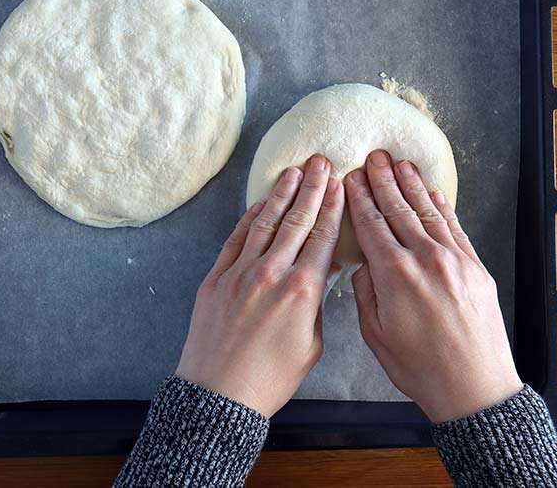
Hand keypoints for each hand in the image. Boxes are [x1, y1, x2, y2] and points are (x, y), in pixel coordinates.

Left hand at [176, 154, 344, 416]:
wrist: (219, 394)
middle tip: (321, 161)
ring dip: (281, 193)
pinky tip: (261, 202)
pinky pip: (236, 239)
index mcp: (302, 290)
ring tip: (293, 171)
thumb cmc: (271, 378)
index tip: (340, 182)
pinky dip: (250, 217)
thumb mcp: (311, 343)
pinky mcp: (216, 278)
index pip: (322, 236)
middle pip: (296, 220)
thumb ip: (319, 302)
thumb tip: (326, 269)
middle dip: (311, 187)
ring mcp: (240, 272)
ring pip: (265, 222)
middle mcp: (271, 273)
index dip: (332, 205)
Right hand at [344, 150, 521, 422]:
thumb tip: (363, 263)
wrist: (473, 386)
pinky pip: (455, 228)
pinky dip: (442, 207)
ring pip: (428, 213)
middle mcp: (425, 259)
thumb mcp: (375, 334)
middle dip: (384, 181)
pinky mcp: (475, 268)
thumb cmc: (420, 367)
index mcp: (394, 275)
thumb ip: (365, 292)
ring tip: (401, 164)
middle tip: (374, 157)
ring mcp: (454, 260)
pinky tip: (434, 193)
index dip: (359, 197)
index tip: (351, 177)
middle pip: (399, 209)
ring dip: (413, 186)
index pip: (371, 224)